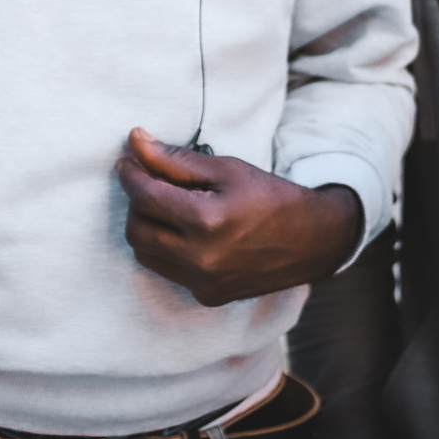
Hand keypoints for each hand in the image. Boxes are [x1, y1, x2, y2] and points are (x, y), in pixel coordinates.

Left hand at [116, 126, 363, 306]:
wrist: (312, 241)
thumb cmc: (271, 197)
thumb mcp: (227, 169)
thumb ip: (176, 160)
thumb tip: (135, 142)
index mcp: (207, 222)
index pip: (145, 196)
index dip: (130, 173)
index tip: (126, 159)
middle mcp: (201, 259)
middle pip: (137, 229)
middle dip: (137, 201)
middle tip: (149, 181)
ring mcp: (204, 283)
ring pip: (145, 254)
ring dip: (146, 226)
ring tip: (167, 205)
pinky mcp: (208, 296)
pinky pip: (167, 270)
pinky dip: (166, 248)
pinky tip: (185, 231)